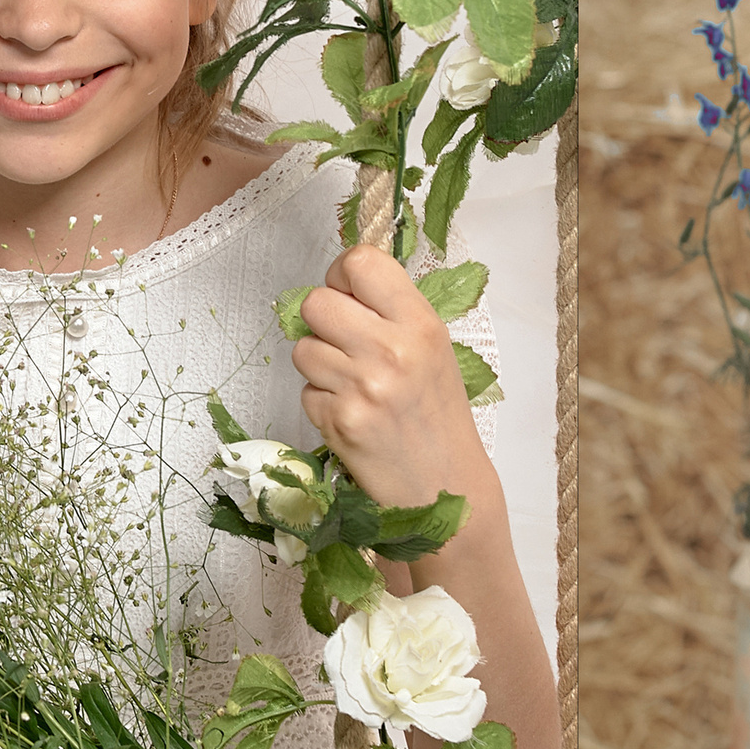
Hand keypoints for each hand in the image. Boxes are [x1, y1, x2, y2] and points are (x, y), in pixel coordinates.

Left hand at [293, 245, 486, 508]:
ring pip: (303, 348)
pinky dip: (322, 400)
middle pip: (315, 302)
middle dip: (322, 322)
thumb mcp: (433, 349)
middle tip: (344, 343)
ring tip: (353, 383)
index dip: (342, 276)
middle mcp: (391, 350)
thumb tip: (339, 284)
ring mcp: (362, 386)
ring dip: (319, 364)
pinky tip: (352, 413)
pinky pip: (306, 390)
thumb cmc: (440, 414)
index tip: (348, 296)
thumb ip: (392, 312)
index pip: (359, 262)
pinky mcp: (338, 420)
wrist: (447, 485)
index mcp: (421, 323)